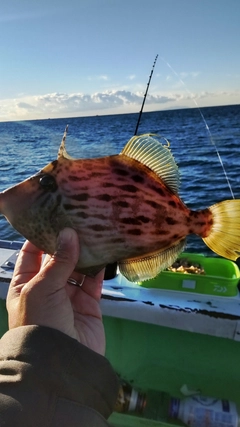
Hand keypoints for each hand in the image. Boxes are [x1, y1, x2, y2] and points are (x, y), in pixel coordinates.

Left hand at [6, 228, 104, 354]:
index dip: (40, 236)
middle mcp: (46, 288)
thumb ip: (58, 260)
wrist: (62, 361)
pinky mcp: (88, 304)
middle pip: (57, 259)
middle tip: (78, 220)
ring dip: (84, 253)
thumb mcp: (42, 288)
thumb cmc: (40, 322)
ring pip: (77, 268)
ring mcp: (68, 296)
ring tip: (93, 232)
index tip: (53, 216)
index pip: (31, 254)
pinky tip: (104, 252)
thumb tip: (69, 233)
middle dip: (66, 242)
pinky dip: (98, 268)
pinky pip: (93, 281)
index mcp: (25, 284)